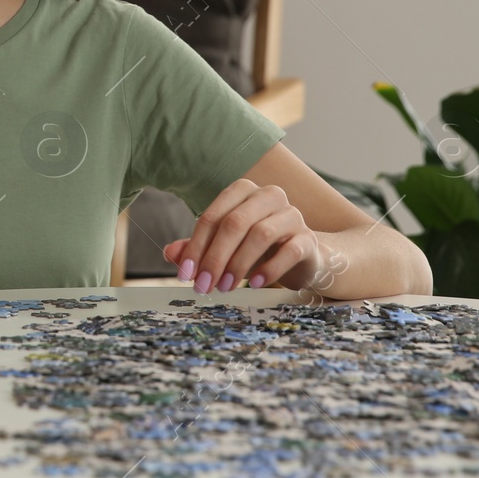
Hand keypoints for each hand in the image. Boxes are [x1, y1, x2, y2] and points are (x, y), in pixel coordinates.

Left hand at [163, 179, 325, 294]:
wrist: (303, 258)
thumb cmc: (257, 248)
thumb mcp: (224, 248)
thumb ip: (198, 248)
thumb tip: (170, 253)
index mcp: (242, 192)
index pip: (212, 216)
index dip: (195, 246)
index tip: (185, 275)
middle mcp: (268, 196)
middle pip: (235, 223)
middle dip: (215, 257)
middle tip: (204, 285)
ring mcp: (291, 214)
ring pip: (261, 234)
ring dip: (239, 264)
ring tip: (226, 287)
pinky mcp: (308, 238)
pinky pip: (289, 250)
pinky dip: (269, 268)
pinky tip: (255, 283)